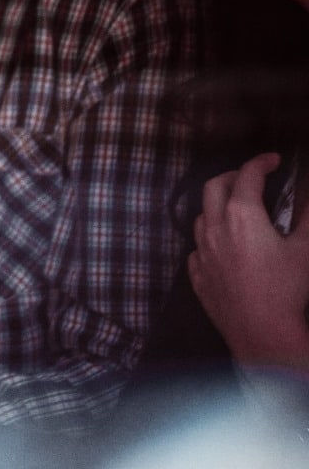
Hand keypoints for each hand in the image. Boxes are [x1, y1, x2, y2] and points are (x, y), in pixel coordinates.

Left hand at [191, 153, 308, 367]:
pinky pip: (197, 248)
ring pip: (201, 216)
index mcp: (241, 217)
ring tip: (238, 209)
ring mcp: (201, 253)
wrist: (263, 334)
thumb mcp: (306, 250)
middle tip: (253, 178)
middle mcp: (214, 230)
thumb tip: (307, 197)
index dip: (261, 162)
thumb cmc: (287, 292)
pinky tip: (224, 245)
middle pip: (214, 187)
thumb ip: (307, 218)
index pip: (247, 176)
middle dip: (233, 176)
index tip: (274, 160)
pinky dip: (210, 238)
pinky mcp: (197, 275)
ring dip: (217, 206)